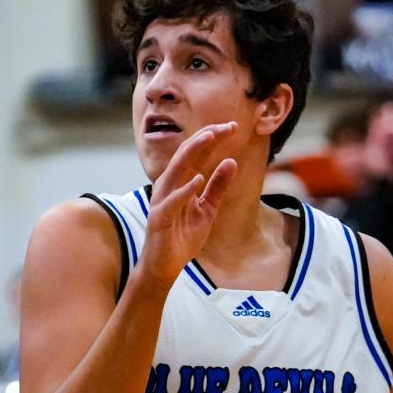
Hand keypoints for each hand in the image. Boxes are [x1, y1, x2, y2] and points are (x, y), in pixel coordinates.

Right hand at [142, 123, 238, 287]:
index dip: (213, 138)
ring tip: (210, 138)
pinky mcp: (159, 218)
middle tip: (226, 126)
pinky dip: (184, 190)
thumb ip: (218, 187)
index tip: (233, 127)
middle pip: (185, 154)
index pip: (196, 153)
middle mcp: (169, 186)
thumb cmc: (182, 237)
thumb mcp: (207, 210)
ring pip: (175, 170)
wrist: (165, 266)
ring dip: (192, 153)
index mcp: (180, 182)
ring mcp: (162, 201)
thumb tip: (232, 162)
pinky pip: (172, 201)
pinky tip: (198, 179)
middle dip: (205, 137)